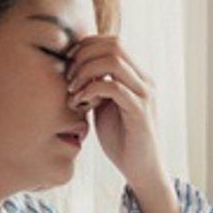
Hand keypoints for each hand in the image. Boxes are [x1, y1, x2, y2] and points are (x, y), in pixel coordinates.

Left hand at [63, 34, 163, 186]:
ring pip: (114, 61)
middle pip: (114, 45)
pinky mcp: (139, 112)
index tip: (68, 66)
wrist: (141, 170)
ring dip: (86, 71)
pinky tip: (80, 103)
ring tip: (73, 90)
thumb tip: (75, 69)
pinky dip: (90, 90)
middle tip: (69, 78)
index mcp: (137, 76)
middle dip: (84, 56)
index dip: (86, 47)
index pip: (112, 42)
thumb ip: (97, 86)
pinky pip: (113, 87)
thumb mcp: (105, 106)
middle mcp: (144, 81)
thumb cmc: (121, 139)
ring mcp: (144, 95)